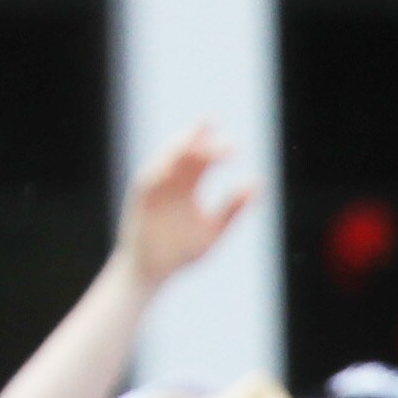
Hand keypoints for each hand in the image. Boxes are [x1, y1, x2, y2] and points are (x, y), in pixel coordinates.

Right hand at [118, 125, 252, 289]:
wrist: (154, 272)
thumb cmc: (182, 252)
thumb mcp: (214, 231)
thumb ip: (233, 209)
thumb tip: (257, 183)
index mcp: (188, 186)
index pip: (202, 159)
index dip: (215, 148)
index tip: (235, 148)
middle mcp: (170, 183)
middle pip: (183, 153)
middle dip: (196, 139)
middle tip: (212, 126)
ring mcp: (154, 190)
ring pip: (164, 161)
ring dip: (176, 150)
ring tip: (194, 140)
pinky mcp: (140, 202)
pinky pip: (147, 183)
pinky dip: (157, 174)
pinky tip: (171, 168)